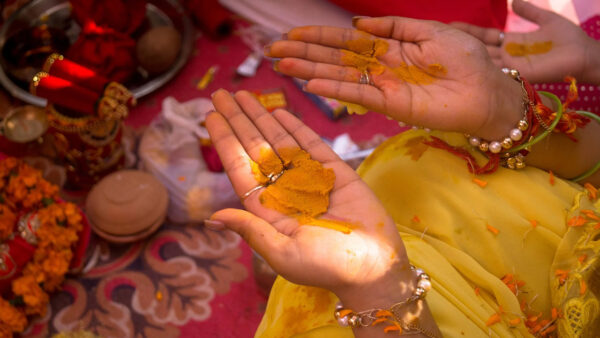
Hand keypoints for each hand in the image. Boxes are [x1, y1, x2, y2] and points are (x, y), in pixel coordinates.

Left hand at [205, 90, 412, 307]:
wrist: (374, 267)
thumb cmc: (326, 267)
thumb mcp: (283, 253)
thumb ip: (251, 230)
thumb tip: (212, 217)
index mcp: (269, 210)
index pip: (240, 169)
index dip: (225, 141)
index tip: (210, 116)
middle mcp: (285, 191)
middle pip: (255, 149)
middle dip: (237, 121)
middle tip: (220, 94)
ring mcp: (309, 180)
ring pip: (280, 141)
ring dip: (262, 117)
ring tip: (244, 94)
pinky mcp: (335, 173)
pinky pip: (311, 144)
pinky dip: (296, 127)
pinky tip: (279, 110)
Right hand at [266, 16, 523, 139]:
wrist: (489, 90)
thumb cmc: (466, 59)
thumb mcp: (429, 31)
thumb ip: (393, 27)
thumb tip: (358, 22)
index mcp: (390, 48)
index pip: (347, 41)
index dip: (319, 37)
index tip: (291, 34)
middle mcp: (381, 68)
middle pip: (335, 58)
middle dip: (304, 53)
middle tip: (272, 51)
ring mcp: (383, 87)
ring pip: (340, 75)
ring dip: (310, 69)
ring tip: (281, 65)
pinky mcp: (391, 105)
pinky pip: (359, 93)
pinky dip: (336, 88)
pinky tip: (313, 83)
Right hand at [452, 0, 599, 83]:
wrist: (584, 56)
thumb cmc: (568, 40)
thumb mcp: (546, 19)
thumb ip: (529, 12)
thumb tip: (513, 2)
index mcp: (511, 43)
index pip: (484, 36)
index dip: (468, 31)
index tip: (450, 25)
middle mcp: (506, 56)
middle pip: (477, 49)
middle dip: (459, 44)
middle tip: (437, 39)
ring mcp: (510, 67)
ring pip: (482, 61)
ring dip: (465, 58)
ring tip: (444, 52)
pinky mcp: (516, 75)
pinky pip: (495, 71)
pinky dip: (481, 69)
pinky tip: (465, 65)